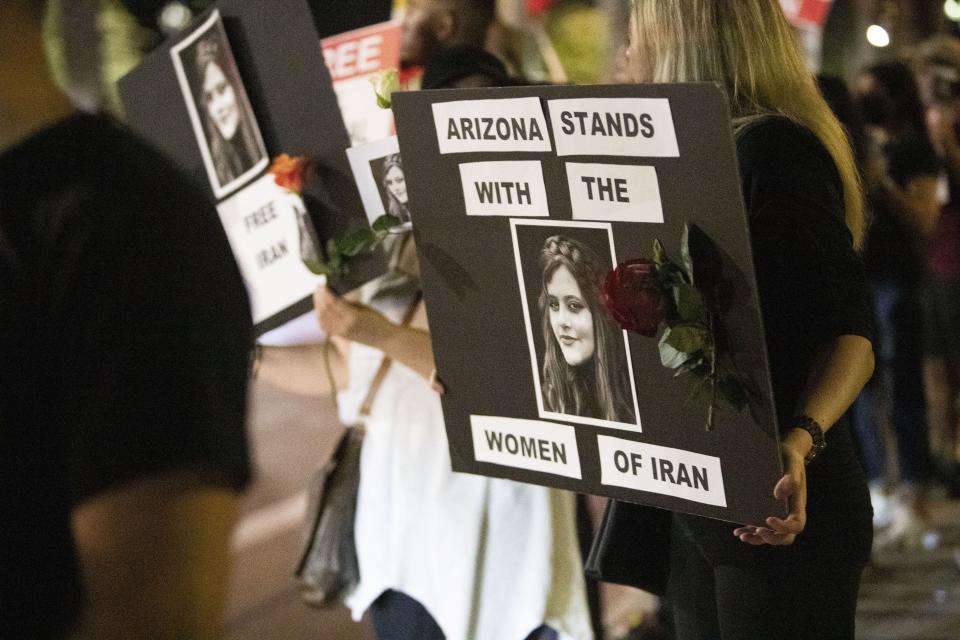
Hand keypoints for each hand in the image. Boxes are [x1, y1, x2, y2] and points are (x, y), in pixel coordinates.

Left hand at [313, 286, 386, 344]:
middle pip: (325, 310)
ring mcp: (341, 332)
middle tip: (318, 287)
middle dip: (320, 297)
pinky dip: (320, 317)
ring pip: (322, 318)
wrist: (385, 339)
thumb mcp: (364, 307)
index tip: (323, 284)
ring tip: (318, 296)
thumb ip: (348, 303)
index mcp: (352, 316)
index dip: (326, 292)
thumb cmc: (378, 320)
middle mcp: (344, 326)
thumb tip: (334, 295)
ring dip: (318, 306)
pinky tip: (320, 310)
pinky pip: (324, 327)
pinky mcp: (340, 336)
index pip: (333, 302)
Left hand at [733, 429, 807, 545]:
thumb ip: (790, 478)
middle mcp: (788, 514)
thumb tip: (778, 494)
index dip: (784, 527)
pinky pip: (759, 526)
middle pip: (785, 537)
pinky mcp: (765, 510)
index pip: (796, 525)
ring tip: (742, 536)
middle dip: (771, 538)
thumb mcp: (793, 465)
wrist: (785, 454)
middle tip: (758, 531)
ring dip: (757, 539)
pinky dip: (749, 531)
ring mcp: (777, 514)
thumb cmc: (791, 460)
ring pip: (770, 535)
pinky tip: (738, 531)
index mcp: (798, 506)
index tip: (769, 519)